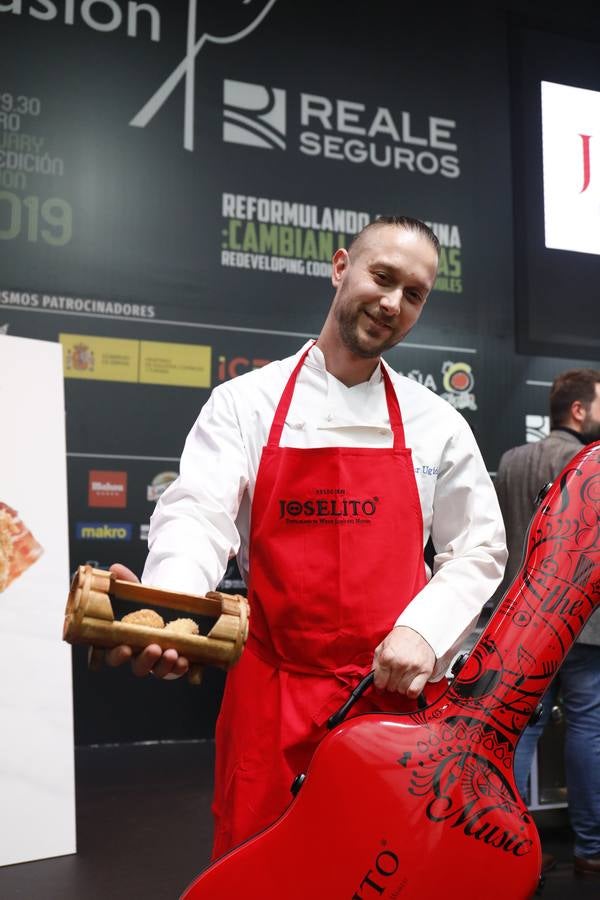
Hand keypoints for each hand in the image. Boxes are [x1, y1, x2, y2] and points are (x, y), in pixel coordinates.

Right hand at [100, 563, 189, 678]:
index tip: (123, 648)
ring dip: (163, 665)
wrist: (171, 607)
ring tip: (173, 653)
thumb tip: (115, 569)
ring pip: (156, 671)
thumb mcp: (137, 591)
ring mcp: (156, 661)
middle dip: (144, 661)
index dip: (115, 655)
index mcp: (122, 640)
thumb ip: (126, 581)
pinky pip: (176, 671)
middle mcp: (138, 654)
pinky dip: (180, 668)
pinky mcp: (174, 663)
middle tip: (153, 649)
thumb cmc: (147, 605)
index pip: (110, 654)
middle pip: (135, 666)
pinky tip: (185, 661)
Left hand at [372, 626, 434, 697]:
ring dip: (400, 687)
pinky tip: (409, 686)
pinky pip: (415, 691)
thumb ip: (376, 664)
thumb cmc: (400, 639)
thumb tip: (373, 680)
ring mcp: (413, 668)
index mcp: (387, 656)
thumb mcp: (382, 647)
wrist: (419, 631)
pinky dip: (411, 692)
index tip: (381, 686)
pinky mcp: (425, 671)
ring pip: (402, 690)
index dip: (379, 686)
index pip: (379, 682)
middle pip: (390, 687)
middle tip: (393, 677)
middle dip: (390, 684)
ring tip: (401, 678)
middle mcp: (400, 663)